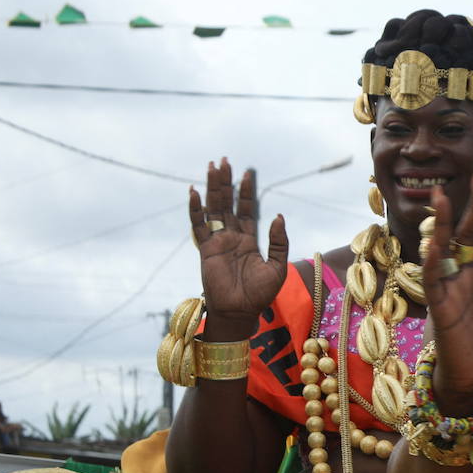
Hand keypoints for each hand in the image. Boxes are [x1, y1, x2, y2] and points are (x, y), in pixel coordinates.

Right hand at [189, 159, 287, 327]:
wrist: (241, 311)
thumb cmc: (260, 293)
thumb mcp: (277, 265)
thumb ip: (278, 241)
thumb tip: (277, 216)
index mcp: (249, 239)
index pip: (247, 209)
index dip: (246, 192)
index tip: (247, 173)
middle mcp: (232, 237)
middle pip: (228, 203)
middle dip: (226, 182)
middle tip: (224, 161)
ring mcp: (218, 241)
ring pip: (214, 209)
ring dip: (213, 188)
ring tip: (212, 167)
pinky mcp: (206, 249)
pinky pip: (199, 226)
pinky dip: (195, 209)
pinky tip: (194, 192)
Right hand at [422, 174, 472, 405]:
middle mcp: (465, 275)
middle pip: (467, 234)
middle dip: (472, 207)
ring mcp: (449, 287)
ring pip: (443, 247)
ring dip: (444, 222)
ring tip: (444, 196)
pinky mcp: (437, 303)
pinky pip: (432, 277)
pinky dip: (432, 258)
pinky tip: (436, 240)